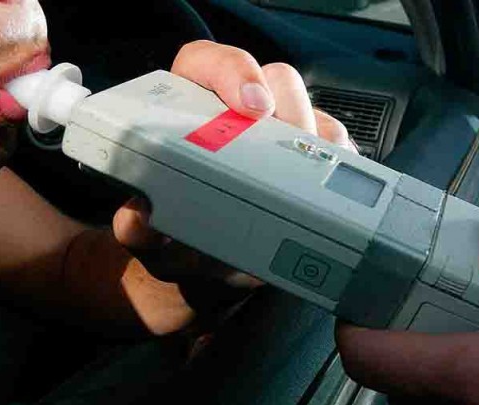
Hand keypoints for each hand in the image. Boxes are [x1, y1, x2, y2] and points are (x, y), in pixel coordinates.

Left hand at [112, 40, 354, 334]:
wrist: (206, 267)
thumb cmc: (175, 237)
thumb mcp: (152, 235)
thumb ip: (139, 229)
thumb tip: (139, 220)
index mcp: (188, 111)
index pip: (207, 64)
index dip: (232, 73)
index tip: (251, 106)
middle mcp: (238, 115)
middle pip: (276, 81)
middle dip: (290, 109)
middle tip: (290, 146)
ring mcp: (278, 136)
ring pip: (314, 115)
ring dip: (319, 144)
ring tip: (310, 184)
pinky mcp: (310, 162)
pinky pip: (338, 153)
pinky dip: (339, 170)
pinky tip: (329, 196)